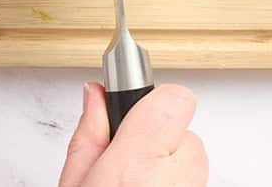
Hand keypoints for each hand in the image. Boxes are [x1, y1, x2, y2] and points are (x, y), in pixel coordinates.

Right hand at [60, 84, 207, 186]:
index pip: (172, 96)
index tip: (127, 109)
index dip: (148, 99)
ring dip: (163, 160)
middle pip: (176, 122)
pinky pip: (191, 171)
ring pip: (186, 148)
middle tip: (121, 163)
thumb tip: (96, 94)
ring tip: (133, 183)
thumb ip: (89, 135)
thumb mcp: (76, 183)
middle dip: (150, 135)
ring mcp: (195, 183)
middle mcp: (177, 174)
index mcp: (138, 164)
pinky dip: (173, 177)